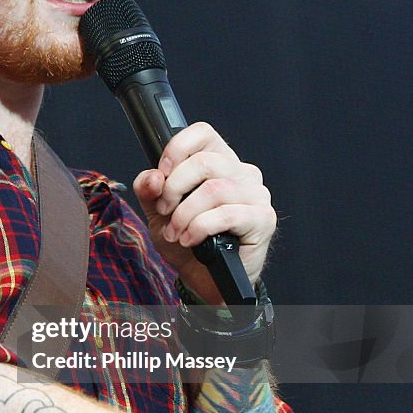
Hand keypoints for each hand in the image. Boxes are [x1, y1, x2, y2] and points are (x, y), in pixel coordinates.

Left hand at [133, 122, 275, 302]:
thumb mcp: (157, 213)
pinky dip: (200, 228)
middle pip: (204, 162)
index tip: (162, 174)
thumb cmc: (186, 240)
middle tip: (164, 210)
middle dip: (174, 189)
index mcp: (219, 162)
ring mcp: (256, 194)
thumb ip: (149, 190)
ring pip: (213, 190)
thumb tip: (152, 177)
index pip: (203, 133)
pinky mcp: (262, 219)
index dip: (177, 149)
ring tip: (176, 232)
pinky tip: (191, 240)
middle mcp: (242, 173)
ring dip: (185, 214)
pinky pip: (226, 214)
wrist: (203, 278)